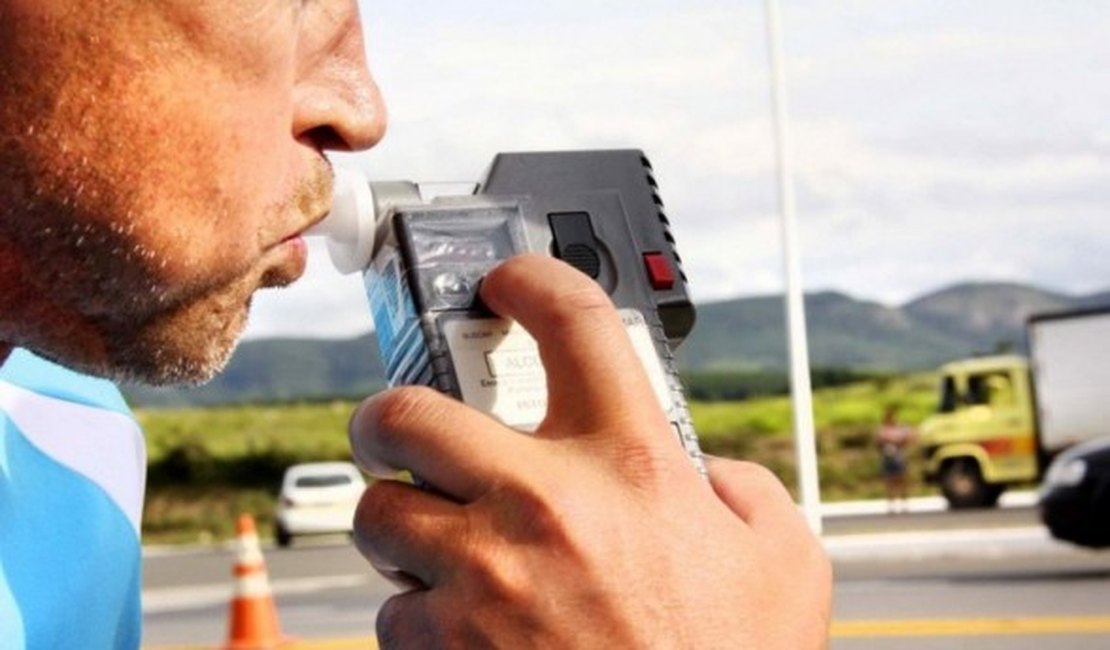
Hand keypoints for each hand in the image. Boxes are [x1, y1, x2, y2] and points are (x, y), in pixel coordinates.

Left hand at [349, 254, 830, 648]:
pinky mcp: (446, 646)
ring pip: (378, 512)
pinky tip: (464, 628)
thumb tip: (710, 471)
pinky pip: (391, 613)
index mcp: (632, 462)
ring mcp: (483, 576)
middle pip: (405, 409)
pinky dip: (417, 617)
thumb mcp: (786, 560)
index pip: (571, 319)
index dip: (529, 278)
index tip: (506, 284)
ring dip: (400, 522)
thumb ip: (747, 490)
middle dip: (392, 414)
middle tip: (407, 429)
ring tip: (438, 541)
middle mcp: (545, 503)